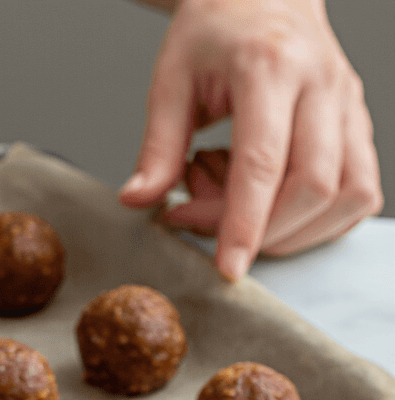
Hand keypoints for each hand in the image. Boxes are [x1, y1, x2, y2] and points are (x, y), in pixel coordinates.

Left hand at [120, 0, 382, 278]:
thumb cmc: (217, 30)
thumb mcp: (171, 76)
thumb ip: (157, 146)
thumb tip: (139, 202)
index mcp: (269, 66)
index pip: (264, 164)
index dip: (244, 225)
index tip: (226, 269)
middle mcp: (320, 84)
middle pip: (313, 188)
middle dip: (263, 231)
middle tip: (203, 219)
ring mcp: (348, 104)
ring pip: (347, 196)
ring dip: (294, 231)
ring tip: (238, 204)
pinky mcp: (360, 123)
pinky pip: (360, 192)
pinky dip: (321, 220)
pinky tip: (278, 207)